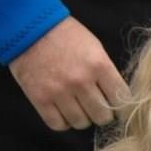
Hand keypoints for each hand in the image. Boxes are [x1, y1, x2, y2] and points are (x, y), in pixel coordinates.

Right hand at [8, 16, 128, 130]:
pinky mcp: (40, 98)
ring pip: (82, 123)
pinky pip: (58, 125)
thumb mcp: (95, 47)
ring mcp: (59, 91)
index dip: (120, 105)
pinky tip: (62, 111)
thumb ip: (107, 73)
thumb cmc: (65, 36)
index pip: (122, 100)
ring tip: (77, 107)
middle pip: (103, 117)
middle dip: (102, 113)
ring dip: (82, 118)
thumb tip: (118, 99)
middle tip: (95, 106)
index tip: (115, 104)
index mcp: (99, 66)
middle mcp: (81, 81)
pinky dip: (62, 121)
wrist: (28, 25)